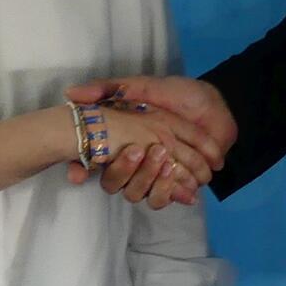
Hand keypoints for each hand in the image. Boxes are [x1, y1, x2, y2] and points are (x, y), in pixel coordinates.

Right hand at [67, 76, 235, 207]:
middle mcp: (132, 163)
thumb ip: (109, 88)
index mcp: (120, 141)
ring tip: (168, 164)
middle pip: (115, 183)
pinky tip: (185, 186)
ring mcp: (152, 175)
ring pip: (137, 194)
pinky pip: (164, 199)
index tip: (93, 159)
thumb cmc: (177, 94)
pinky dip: (173, 193)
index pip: (93, 160)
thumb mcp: (143, 86)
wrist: (214, 105)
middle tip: (142, 150)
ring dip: (151, 182)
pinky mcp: (173, 184)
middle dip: (127, 171)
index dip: (83, 167)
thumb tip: (71, 92)